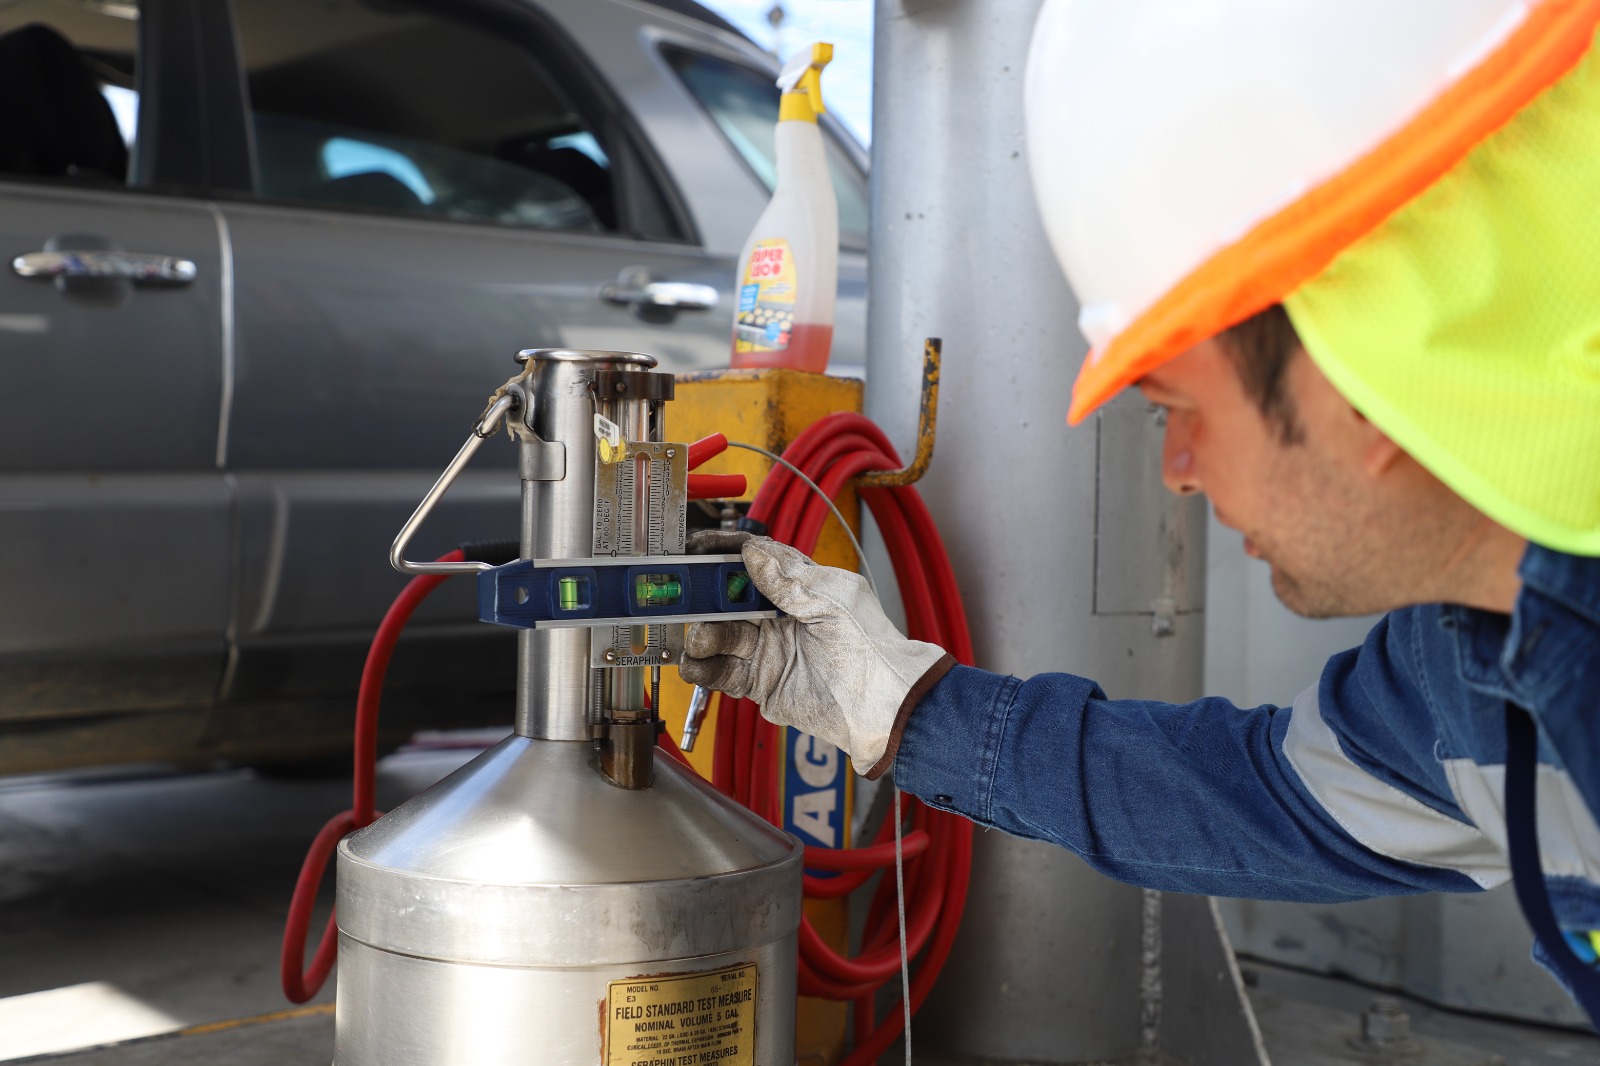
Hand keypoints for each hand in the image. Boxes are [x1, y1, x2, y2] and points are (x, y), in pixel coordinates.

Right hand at [680, 532, 952, 776]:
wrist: (882, 706)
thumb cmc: (870, 648)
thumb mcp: (832, 600)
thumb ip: (788, 579)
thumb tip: (752, 551)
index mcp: (800, 589)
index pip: (754, 563)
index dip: (724, 554)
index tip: (698, 548)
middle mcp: (779, 618)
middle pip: (728, 601)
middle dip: (703, 597)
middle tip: (682, 596)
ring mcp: (768, 651)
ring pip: (720, 637)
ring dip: (702, 635)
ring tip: (699, 638)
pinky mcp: (761, 684)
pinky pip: (723, 674)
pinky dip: (703, 669)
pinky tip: (695, 664)